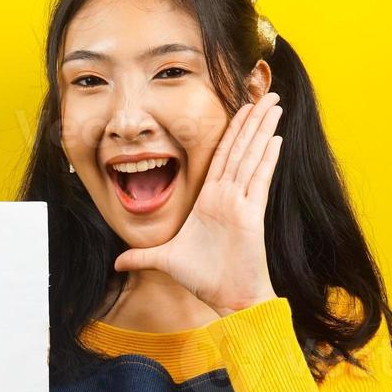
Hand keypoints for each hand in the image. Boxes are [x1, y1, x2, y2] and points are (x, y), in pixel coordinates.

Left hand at [112, 93, 282, 315]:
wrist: (228, 299)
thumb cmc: (203, 279)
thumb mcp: (163, 261)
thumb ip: (140, 257)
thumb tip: (116, 263)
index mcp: (210, 200)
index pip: (222, 156)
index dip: (232, 131)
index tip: (241, 108)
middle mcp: (228, 196)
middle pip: (241, 148)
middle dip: (252, 120)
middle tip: (266, 93)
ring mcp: (241, 203)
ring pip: (252, 157)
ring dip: (263, 129)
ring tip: (274, 103)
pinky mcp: (251, 215)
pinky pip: (259, 180)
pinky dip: (267, 159)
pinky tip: (275, 138)